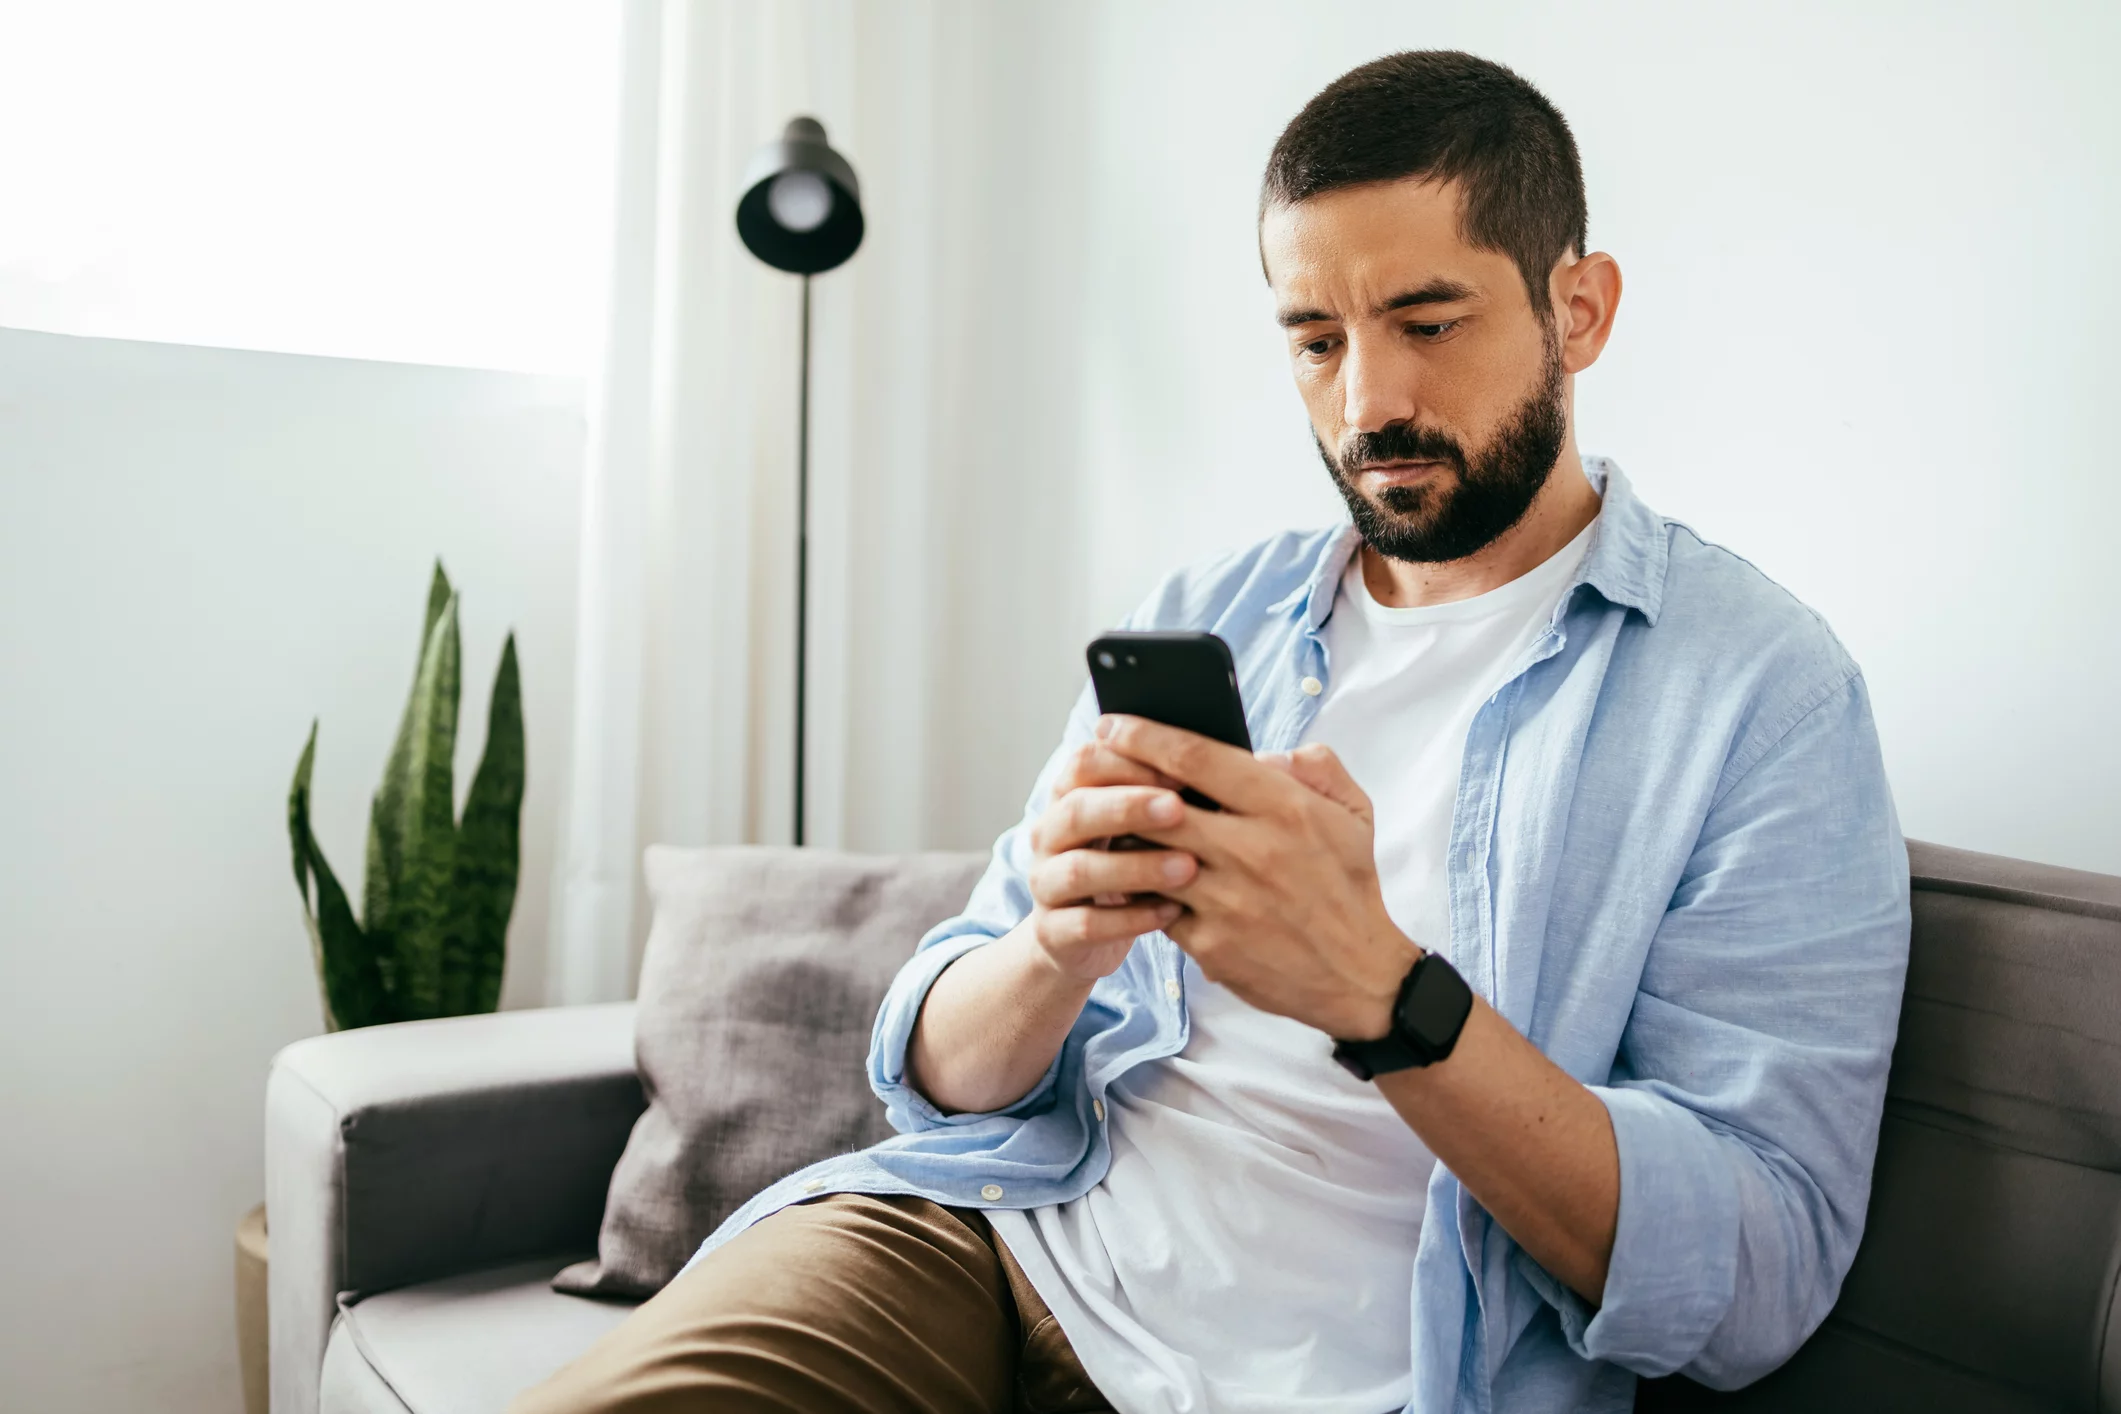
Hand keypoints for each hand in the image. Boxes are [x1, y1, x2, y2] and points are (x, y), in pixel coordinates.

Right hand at [1022, 741, 1199, 983]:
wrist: (1079, 937)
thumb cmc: (1127, 866)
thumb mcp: (1137, 827)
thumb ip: (1162, 794)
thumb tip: (1225, 762)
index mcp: (1068, 798)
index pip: (1084, 763)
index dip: (1129, 762)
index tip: (1181, 770)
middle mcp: (1049, 836)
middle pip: (1076, 811)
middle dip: (1128, 807)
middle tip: (1178, 809)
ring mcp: (1045, 884)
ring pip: (1080, 870)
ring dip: (1135, 866)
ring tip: (1188, 867)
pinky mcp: (1052, 932)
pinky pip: (1086, 924)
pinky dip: (1130, 919)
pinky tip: (1172, 912)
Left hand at [1093, 715, 1419, 1038]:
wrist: (1359, 976)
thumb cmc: (1348, 887)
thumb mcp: (1353, 813)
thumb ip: (1314, 766)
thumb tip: (1262, 752)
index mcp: (1285, 809)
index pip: (1197, 758)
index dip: (1145, 736)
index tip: (1114, 725)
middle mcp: (1252, 851)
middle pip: (1157, 804)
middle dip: (1117, 779)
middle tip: (1093, 765)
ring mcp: (1227, 901)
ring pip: (1147, 855)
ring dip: (1124, 835)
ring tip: (1108, 819)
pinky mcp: (1210, 944)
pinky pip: (1156, 904)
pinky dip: (1140, 887)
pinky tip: (1134, 872)